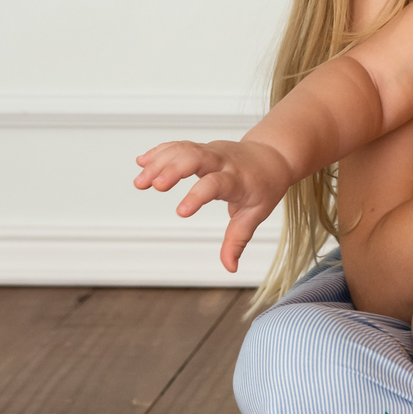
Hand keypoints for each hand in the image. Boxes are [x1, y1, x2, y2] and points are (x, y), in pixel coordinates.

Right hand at [133, 137, 290, 273]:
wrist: (272, 156)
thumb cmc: (263, 186)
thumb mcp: (256, 213)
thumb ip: (238, 240)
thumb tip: (230, 268)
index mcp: (237, 179)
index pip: (215, 184)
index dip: (198, 196)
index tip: (180, 212)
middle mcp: (222, 161)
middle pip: (196, 157)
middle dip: (174, 169)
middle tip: (154, 186)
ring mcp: (210, 151)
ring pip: (183, 149)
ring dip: (159, 162)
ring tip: (140, 183)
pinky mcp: (201, 147)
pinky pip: (178, 145)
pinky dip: (160, 152)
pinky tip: (142, 162)